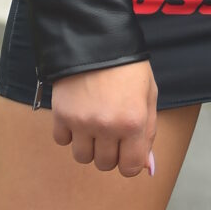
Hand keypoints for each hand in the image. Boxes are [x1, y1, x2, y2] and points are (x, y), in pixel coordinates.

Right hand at [50, 60, 157, 176]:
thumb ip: (148, 133)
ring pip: (82, 157)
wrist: (97, 41)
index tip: (128, 151)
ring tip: (94, 122)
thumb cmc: (129, 68)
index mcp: (133, 122)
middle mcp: (107, 126)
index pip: (130, 168)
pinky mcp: (61, 115)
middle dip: (110, 152)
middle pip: (105, 164)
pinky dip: (69, 133)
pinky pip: (62, 141)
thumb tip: (146, 167)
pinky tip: (78, 114)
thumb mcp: (148, 96)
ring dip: (89, 145)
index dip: (130, 162)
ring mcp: (82, 122)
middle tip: (112, 130)